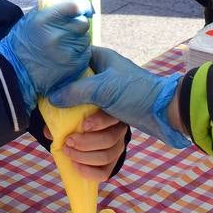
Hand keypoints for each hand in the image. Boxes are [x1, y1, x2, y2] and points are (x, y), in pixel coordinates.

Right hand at [0, 0, 92, 111]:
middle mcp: (57, 36)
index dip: (82, 5)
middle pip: (83, 23)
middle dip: (77, 24)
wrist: (15, 72)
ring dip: (78, 40)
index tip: (82, 7)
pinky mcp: (74, 66)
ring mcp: (67, 53)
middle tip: (67, 30)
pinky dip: (79, 53)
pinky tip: (65, 56)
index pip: (75, 6)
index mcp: (44, 21)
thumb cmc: (22, 42)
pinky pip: (85, 54)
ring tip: (63, 45)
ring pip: (85, 39)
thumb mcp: (31, 19)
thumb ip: (52, 8)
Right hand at [50, 47, 190, 148]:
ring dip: (84, 134)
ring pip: (85, 113)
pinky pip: (96, 126)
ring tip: (75, 143)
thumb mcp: (104, 88)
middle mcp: (101, 76)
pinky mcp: (113, 115)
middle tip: (55, 133)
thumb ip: (74, 90)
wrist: (167, 112)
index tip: (45, 96)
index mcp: (99, 60)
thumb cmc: (137, 92)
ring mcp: (107, 97)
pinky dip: (93, 139)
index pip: (70, 63)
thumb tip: (51, 98)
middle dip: (67, 118)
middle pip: (73, 93)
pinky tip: (85, 151)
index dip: (56, 78)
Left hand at [50, 109, 128, 181]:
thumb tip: (49, 132)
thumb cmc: (80, 119)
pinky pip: (104, 173)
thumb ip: (63, 120)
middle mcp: (119, 132)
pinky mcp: (112, 165)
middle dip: (85, 142)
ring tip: (68, 152)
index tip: (84, 126)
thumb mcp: (73, 115)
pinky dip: (88, 171)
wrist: (88, 134)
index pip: (111, 117)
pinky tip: (75, 165)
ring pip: (106, 156)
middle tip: (68, 141)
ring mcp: (118, 149)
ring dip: (83, 156)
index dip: (99, 122)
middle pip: (108, 140)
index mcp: (111, 115)